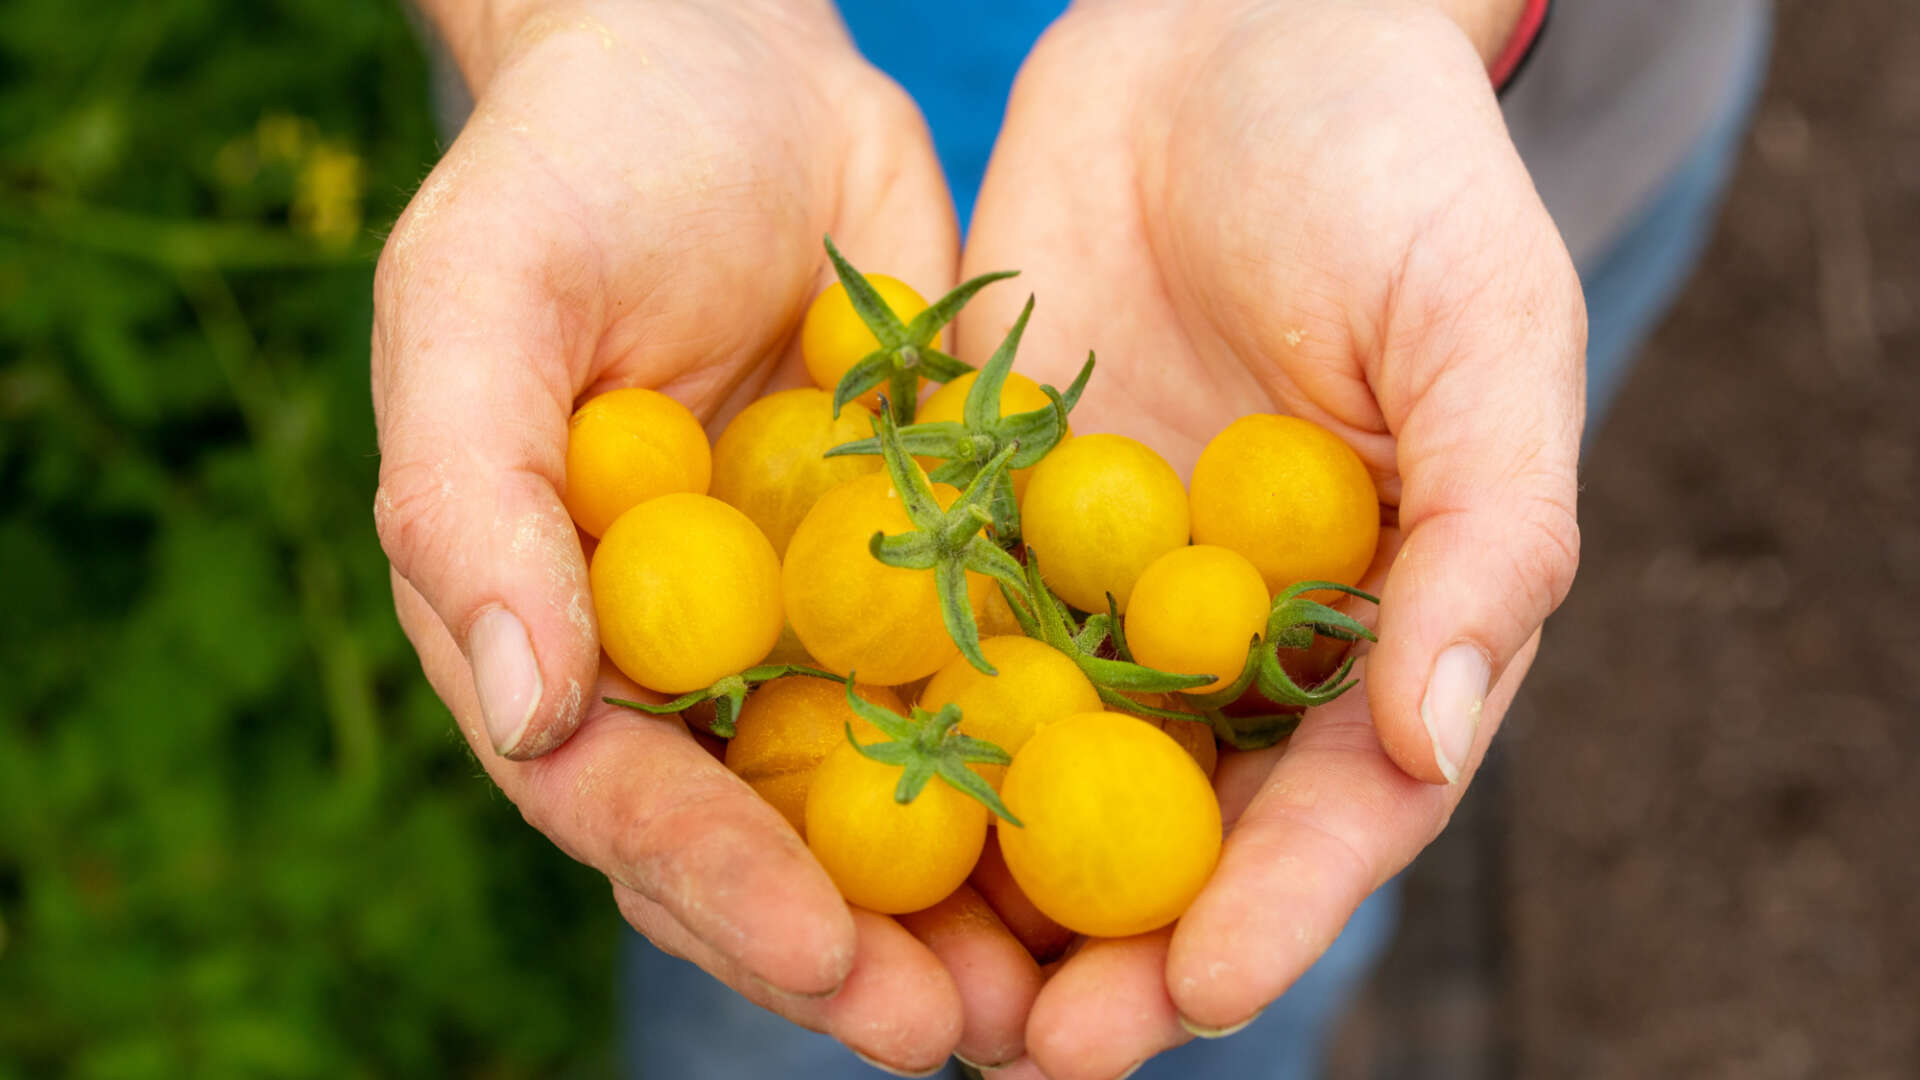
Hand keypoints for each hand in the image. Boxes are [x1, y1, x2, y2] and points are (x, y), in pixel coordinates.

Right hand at [371, 0, 1038, 1067]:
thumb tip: (523, 706)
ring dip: (962, 905)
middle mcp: (683, 651)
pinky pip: (981, 678)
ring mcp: (806, 616)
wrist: (726, 64)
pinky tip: (1129, 830)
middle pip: (756, 837)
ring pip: (880, 792)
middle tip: (963, 1033)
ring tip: (1060, 999)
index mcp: (557, 621)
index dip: (716, 885)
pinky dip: (1040, 761)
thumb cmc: (576, 167)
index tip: (827, 954)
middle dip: (852, 947)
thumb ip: (473, 492)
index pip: (620, 795)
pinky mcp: (920, 562)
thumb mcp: (485, 297)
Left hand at [954, 1, 1582, 1073]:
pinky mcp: (988, 519)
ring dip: (980, 887)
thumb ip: (1488, 530)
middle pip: (1177, 831)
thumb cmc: (1396, 169)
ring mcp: (1102, 584)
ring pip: (1041, 770)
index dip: (1274, 912)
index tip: (1194, 994)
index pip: (1337, 805)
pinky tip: (814, 801)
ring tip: (908, 985)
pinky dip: (886, 726)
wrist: (1227, 28)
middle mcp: (1234, 633)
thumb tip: (1440, 742)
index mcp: (1378, 620)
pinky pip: (936, 639)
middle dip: (1108, 950)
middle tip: (1029, 1050)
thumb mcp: (1482, 328)